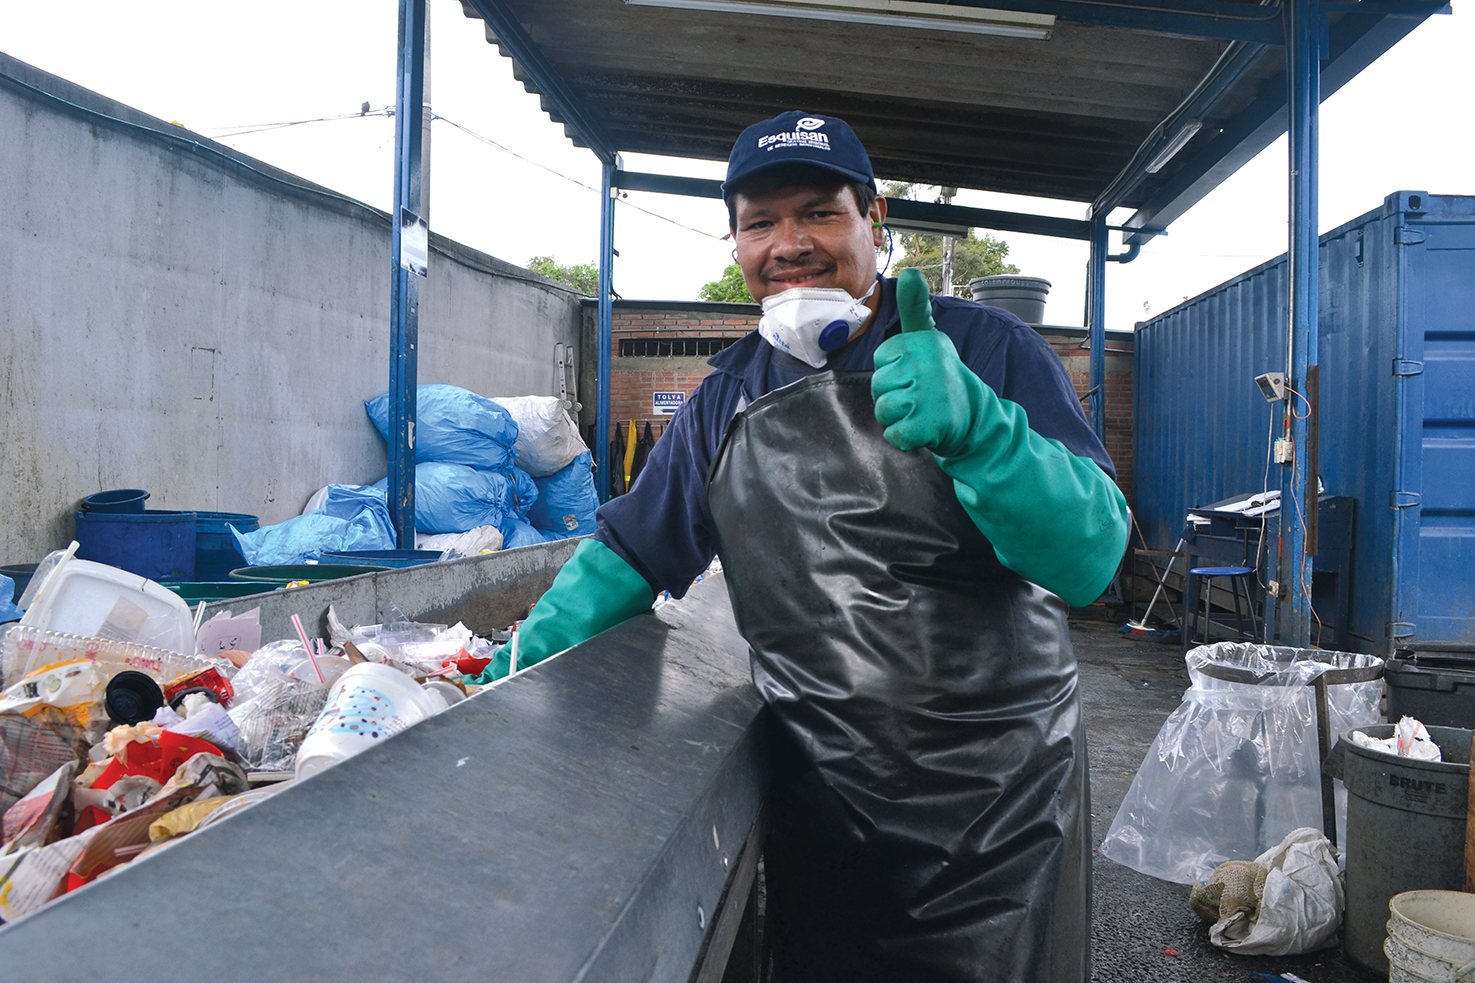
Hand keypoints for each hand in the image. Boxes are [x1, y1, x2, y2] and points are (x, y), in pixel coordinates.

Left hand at [871, 268, 977, 457]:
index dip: (893, 371)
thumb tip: (910, 273)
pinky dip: (903, 438)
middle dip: (893, 395)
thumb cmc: (941, 375)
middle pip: (879, 387)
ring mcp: (928, 395)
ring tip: (920, 409)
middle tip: (919, 394)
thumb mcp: (928, 337)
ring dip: (898, 417)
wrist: (973, 416)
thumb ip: (914, 306)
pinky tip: (921, 428)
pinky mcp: (928, 425)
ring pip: (884, 411)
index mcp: (921, 342)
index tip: (915, 371)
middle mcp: (926, 365)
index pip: (881, 361)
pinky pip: (895, 435)